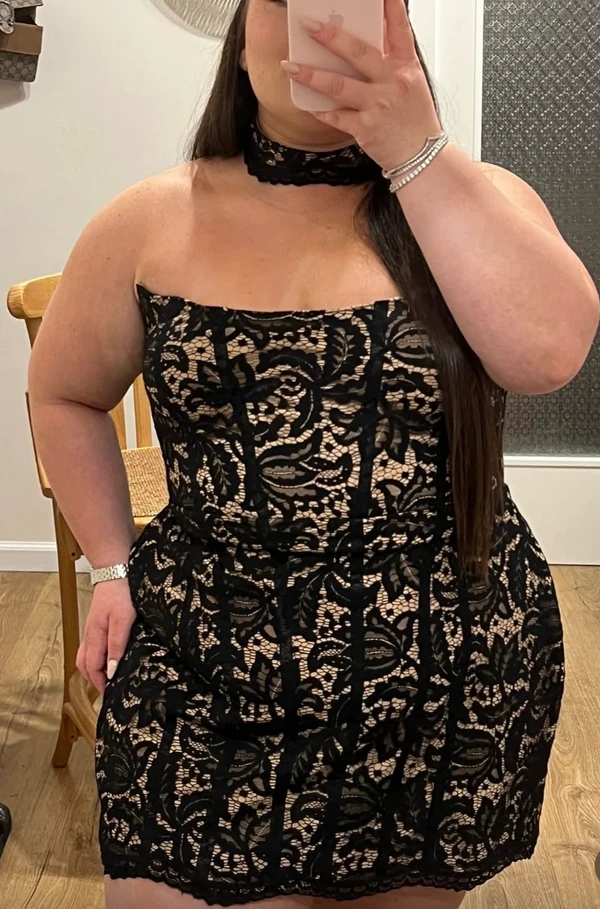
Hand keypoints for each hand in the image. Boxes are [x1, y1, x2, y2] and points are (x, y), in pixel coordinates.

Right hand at [76, 578, 135, 693]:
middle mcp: (89, 636)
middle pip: (84, 666)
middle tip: (107, 690)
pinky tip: (106, 658)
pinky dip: (95, 658)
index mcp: (94, 637)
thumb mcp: (123, 621)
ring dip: (93, 670)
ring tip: (106, 678)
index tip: (110, 694)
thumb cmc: (120, 594)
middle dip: (93, 681)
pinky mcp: (96, 625)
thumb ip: (117, 645)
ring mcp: (91, 630)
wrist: (114, 572)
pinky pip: (90, 647)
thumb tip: (111, 670)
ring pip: (85, 657)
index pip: (92, 669)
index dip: (100, 684)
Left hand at [280, 0, 442, 172]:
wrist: (420, 156)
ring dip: (312, 75)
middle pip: (358, 54)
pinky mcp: (365, 129)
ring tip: (290, 65)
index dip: (390, 7)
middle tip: (309, 26)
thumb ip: (391, 59)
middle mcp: (392, 83)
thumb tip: (365, 38)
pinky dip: (319, 110)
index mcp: (406, 66)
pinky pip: (336, 117)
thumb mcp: (412, 82)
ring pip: (339, 86)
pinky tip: (306, 102)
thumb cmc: (414, 119)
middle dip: (331, 38)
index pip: (399, 29)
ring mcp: (377, 106)